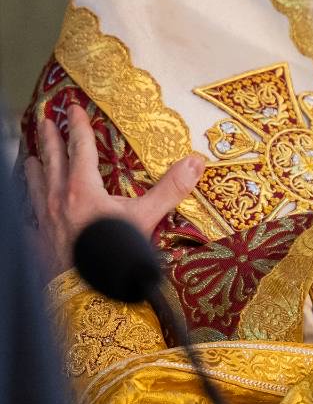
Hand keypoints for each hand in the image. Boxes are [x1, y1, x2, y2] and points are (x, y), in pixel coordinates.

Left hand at [24, 103, 205, 280]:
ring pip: (35, 185)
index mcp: (82, 189)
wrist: (85, 295)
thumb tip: (196, 162)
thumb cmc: (114, 256)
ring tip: (31, 156)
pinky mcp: (37, 242)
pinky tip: (26, 208)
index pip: (79, 148)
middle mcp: (58, 200)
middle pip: (52, 161)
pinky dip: (26, 207)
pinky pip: (27, 218)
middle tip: (45, 119)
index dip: (77, 126)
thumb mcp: (146, 219)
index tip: (71, 107)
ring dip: (34, 168)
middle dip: (49, 139)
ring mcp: (43, 221)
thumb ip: (170, 190)